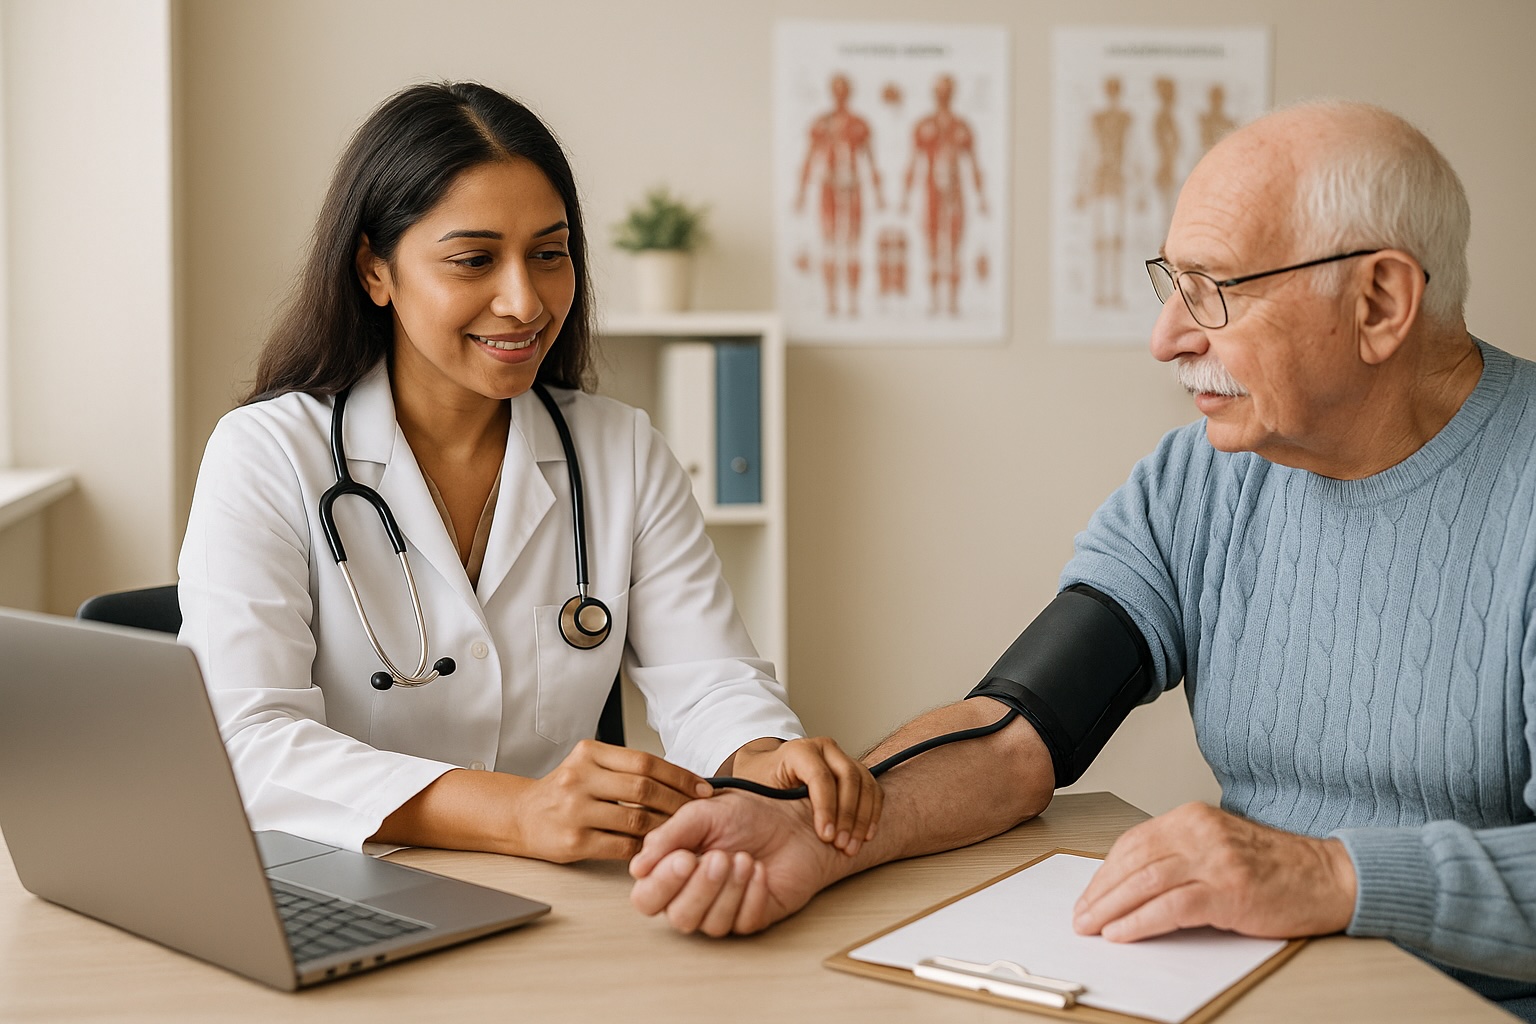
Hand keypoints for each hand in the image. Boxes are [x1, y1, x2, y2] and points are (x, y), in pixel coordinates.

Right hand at [508, 739, 711, 862]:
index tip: (701, 787)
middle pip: (644, 788)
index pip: (645, 761)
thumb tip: (679, 778)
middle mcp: (580, 778)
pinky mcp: (574, 841)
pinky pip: (622, 846)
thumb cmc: (562, 791)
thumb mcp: (588, 766)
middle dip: (679, 801)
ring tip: (683, 831)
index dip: (679, 775)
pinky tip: (657, 848)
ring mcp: (575, 810)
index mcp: (589, 753)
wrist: (520, 816)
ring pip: (636, 819)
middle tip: (699, 812)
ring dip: (666, 827)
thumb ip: (625, 768)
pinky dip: (645, 848)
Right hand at [629, 791, 846, 935]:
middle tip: (721, 856)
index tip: (684, 857)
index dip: (662, 884)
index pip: (647, 898)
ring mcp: (722, 911)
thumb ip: (669, 836)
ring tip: (744, 858)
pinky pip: (743, 922)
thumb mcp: (702, 814)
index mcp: (671, 872)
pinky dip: (752, 895)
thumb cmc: (746, 815)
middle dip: (701, 888)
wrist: (792, 820)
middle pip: (679, 917)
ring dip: (729, 890)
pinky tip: (759, 870)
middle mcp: (692, 897)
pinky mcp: (752, 919)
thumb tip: (638, 867)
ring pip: (711, 924)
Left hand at [725, 736, 881, 854]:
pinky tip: (867, 834)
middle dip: (849, 815)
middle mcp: (824, 748)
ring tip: (855, 845)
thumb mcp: (750, 787)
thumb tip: (734, 811)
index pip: (820, 777)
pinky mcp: (853, 770)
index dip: (826, 808)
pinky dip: (873, 811)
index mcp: (798, 750)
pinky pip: (872, 787)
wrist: (768, 769)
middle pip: (848, 778)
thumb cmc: (758, 782)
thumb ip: (747, 798)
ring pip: (864, 782)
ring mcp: (841, 757)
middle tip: (843, 845)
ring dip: (864, 816)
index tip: (826, 836)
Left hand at [1073, 803, 1356, 941]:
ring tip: (1093, 927)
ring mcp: (1215, 860)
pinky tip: (1123, 933)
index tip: (1089, 894)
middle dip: (1101, 893)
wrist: (1331, 877)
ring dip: (1112, 909)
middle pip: (1133, 862)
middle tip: (1081, 916)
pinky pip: (1171, 907)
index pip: (1133, 843)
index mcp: (1193, 817)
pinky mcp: (1229, 890)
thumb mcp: (1220, 846)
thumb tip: (1130, 883)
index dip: (1104, 872)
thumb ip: (1180, 855)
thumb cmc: (1277, 868)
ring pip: (1145, 883)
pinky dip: (1141, 922)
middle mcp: (1200, 832)